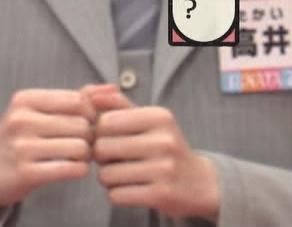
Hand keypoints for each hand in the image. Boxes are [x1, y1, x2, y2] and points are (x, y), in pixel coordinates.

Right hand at [0, 89, 96, 223]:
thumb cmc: (21, 138)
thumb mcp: (38, 112)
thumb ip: (75, 98)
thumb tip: (113, 88)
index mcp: (24, 99)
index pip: (78, 101)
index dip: (90, 115)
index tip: (84, 125)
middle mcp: (20, 119)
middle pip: (81, 125)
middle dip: (89, 137)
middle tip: (82, 145)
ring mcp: (22, 146)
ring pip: (80, 148)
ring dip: (86, 156)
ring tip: (77, 157)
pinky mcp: (27, 172)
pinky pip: (72, 169)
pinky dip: (79, 170)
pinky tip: (71, 168)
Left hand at [86, 87, 220, 220]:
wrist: (201, 184)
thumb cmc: (163, 147)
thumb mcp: (147, 120)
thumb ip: (117, 104)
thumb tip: (89, 95)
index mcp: (159, 117)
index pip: (104, 122)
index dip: (99, 134)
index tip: (111, 140)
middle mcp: (164, 141)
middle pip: (101, 149)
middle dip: (101, 158)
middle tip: (114, 161)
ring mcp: (164, 169)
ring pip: (106, 174)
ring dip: (108, 178)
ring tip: (123, 175)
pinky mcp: (162, 195)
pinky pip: (116, 195)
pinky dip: (117, 194)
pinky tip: (131, 190)